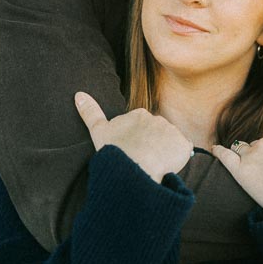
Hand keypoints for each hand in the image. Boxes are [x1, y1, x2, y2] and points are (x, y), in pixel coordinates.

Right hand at [75, 93, 192, 183]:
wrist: (133, 169)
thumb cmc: (114, 152)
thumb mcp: (98, 131)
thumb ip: (90, 112)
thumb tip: (78, 94)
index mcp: (139, 114)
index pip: (142, 127)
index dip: (137, 141)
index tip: (131, 151)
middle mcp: (157, 118)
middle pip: (157, 134)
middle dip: (152, 145)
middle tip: (141, 160)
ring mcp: (172, 130)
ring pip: (170, 143)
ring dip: (164, 152)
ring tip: (151, 165)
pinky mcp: (184, 144)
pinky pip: (183, 151)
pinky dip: (177, 159)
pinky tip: (166, 166)